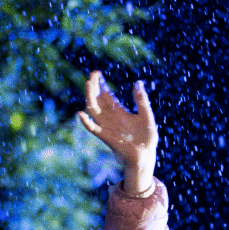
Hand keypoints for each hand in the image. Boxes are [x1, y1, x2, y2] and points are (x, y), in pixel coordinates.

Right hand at [77, 71, 157, 195]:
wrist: (145, 156)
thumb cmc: (147, 138)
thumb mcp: (147, 116)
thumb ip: (142, 101)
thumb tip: (138, 83)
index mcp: (119, 112)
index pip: (106, 95)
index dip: (100, 84)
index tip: (96, 73)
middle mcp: (110, 118)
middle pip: (98, 99)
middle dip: (94, 87)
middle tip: (92, 74)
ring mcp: (106, 126)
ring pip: (94, 110)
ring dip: (90, 97)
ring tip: (88, 84)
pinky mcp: (106, 136)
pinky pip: (93, 128)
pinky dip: (86, 122)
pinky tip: (81, 114)